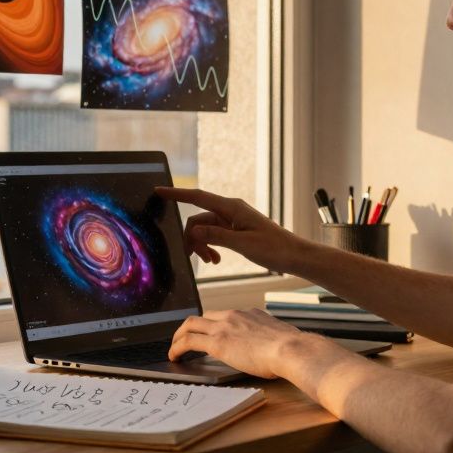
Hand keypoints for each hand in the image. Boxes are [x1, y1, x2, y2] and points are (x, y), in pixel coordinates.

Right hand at [155, 186, 307, 272]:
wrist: (293, 255)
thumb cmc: (274, 248)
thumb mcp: (242, 244)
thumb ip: (216, 236)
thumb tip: (192, 231)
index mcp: (232, 208)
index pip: (197, 197)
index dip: (176, 194)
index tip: (159, 191)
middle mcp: (230, 210)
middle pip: (198, 219)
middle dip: (192, 238)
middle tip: (196, 259)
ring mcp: (232, 220)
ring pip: (205, 229)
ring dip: (203, 245)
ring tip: (211, 261)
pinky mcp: (235, 230)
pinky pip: (214, 235)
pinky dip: (211, 247)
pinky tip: (216, 259)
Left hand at [168, 309, 328, 378]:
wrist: (292, 349)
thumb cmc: (292, 349)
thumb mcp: (279, 338)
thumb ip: (270, 339)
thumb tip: (273, 349)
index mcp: (249, 314)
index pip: (224, 315)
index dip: (212, 324)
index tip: (209, 333)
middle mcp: (234, 316)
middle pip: (203, 316)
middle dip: (191, 327)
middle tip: (185, 339)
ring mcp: (224, 327)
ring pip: (190, 324)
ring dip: (179, 336)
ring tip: (174, 348)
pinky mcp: (217, 342)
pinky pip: (188, 341)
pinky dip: (177, 348)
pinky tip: (174, 356)